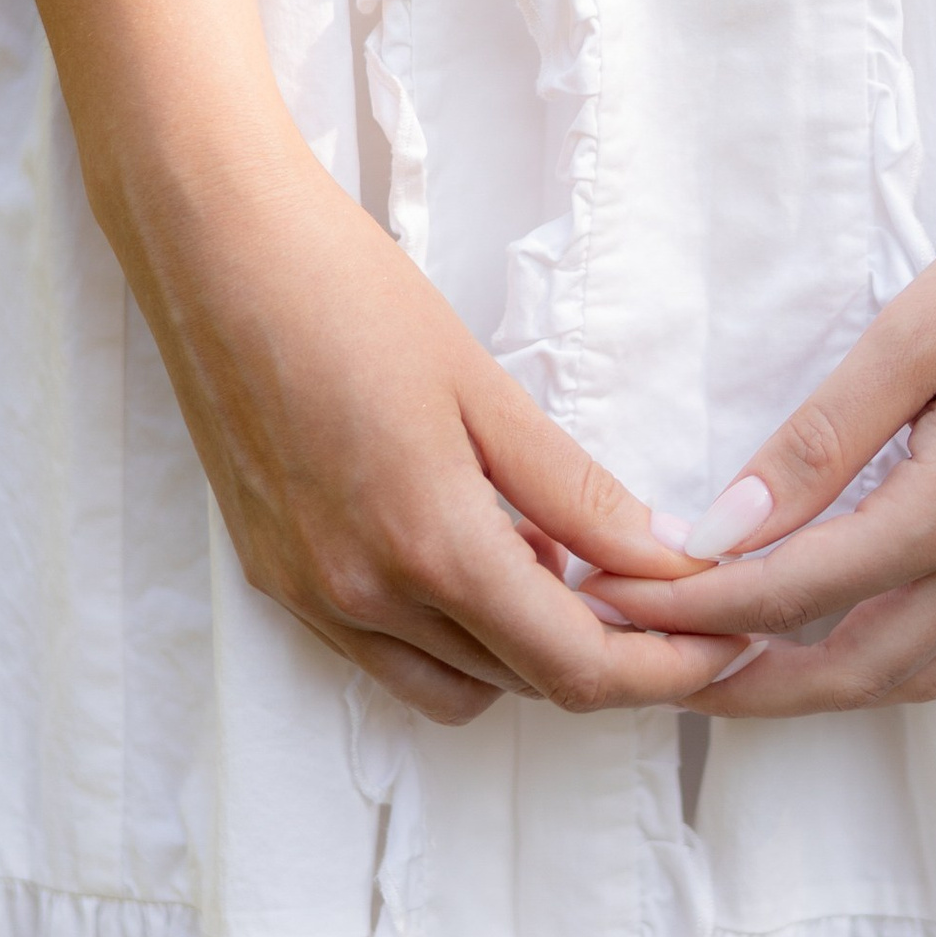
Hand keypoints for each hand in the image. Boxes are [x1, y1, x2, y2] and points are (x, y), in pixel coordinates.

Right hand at [114, 113, 738, 724]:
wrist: (213, 251)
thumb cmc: (351, 294)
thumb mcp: (483, 388)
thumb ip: (575, 492)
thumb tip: (666, 558)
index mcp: (430, 546)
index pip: (574, 668)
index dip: (664, 671)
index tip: (722, 640)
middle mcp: (365, 596)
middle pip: (524, 685)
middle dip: (610, 655)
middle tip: (667, 595)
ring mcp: (311, 596)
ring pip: (456, 683)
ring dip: (525, 650)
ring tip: (560, 557)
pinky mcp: (276, 580)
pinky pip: (387, 654)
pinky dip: (451, 631)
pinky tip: (477, 545)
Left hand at [588, 118, 935, 714]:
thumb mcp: (913, 334)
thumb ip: (818, 442)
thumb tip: (725, 528)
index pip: (795, 592)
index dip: (698, 606)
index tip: (619, 601)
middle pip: (856, 670)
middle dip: (749, 684)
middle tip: (661, 672)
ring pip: (921, 675)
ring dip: (826, 687)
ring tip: (742, 668)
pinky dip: (903, 665)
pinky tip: (858, 637)